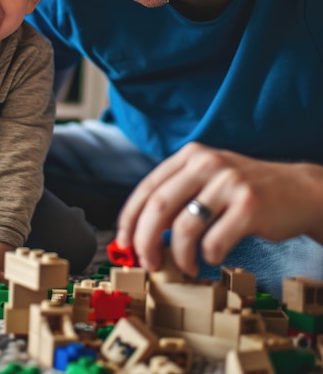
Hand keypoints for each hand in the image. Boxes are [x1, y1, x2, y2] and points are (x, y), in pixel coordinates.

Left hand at [116, 141, 322, 276]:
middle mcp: (206, 163)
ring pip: (184, 228)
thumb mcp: (207, 179)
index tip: (124, 243)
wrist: (298, 190)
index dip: (130, 219)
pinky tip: (212, 259)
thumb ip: (177, 195)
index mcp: (190, 156)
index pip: (147, 188)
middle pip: (158, 206)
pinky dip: (207, 257)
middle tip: (148, 263)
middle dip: (146, 241)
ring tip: (186, 267)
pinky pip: (215, 241)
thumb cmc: (244, 191)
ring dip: (178, 257)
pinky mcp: (249, 205)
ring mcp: (228, 182)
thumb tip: (140, 232)